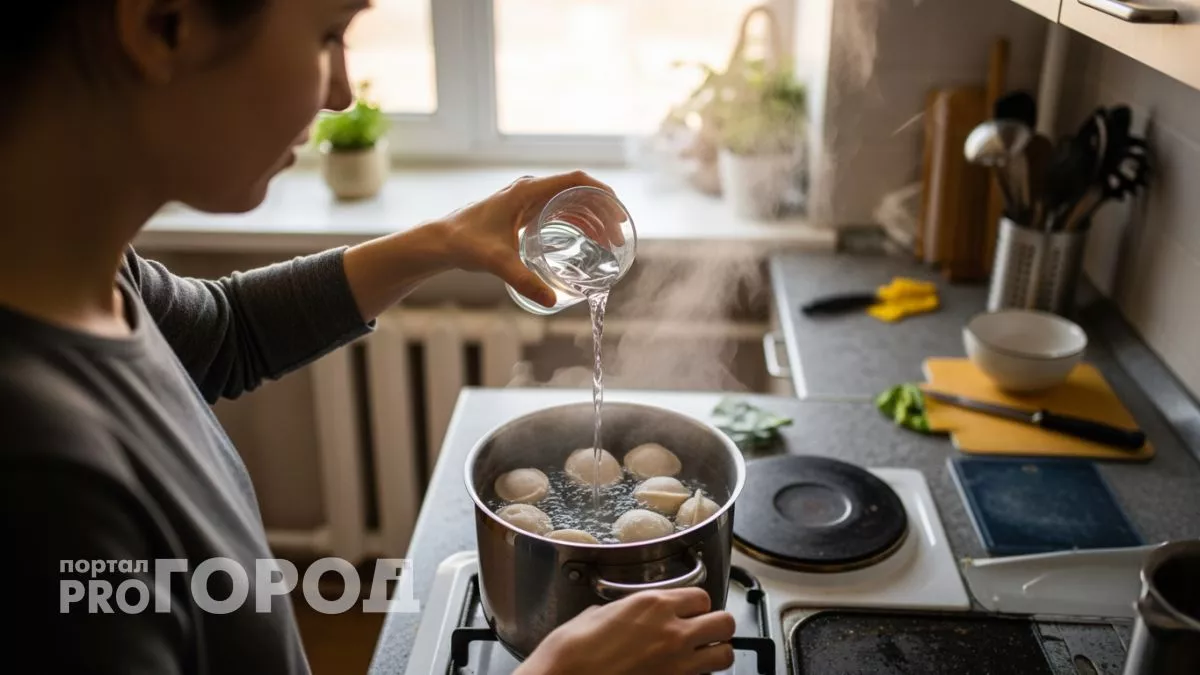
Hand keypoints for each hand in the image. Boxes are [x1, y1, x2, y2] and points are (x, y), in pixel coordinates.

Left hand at [438, 170, 622, 307]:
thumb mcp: (498, 262)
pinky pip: (560, 212)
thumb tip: (552, 300)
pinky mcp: (525, 212)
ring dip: (592, 220)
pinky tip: (589, 241)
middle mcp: (531, 191)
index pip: (576, 181)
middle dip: (602, 213)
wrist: (442, 241)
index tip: (618, 214)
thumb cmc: (466, 243)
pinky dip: (578, 224)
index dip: (602, 194)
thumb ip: (524, 280)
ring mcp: (529, 201)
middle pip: (579, 193)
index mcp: (528, 192)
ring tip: (609, 243)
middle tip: (617, 238)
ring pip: (571, 204)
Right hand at [515, 588, 735, 674]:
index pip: (702, 597)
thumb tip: (630, 614)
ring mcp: (677, 664)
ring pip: (724, 655)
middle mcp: (672, 631)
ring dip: (716, 653)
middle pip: (724, 623)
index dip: (697, 605)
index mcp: (653, 604)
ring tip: (701, 655)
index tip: (690, 611)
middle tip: (703, 632)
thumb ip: (626, 610)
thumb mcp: (598, 615)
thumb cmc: (572, 650)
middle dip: (717, 627)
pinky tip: (681, 673)